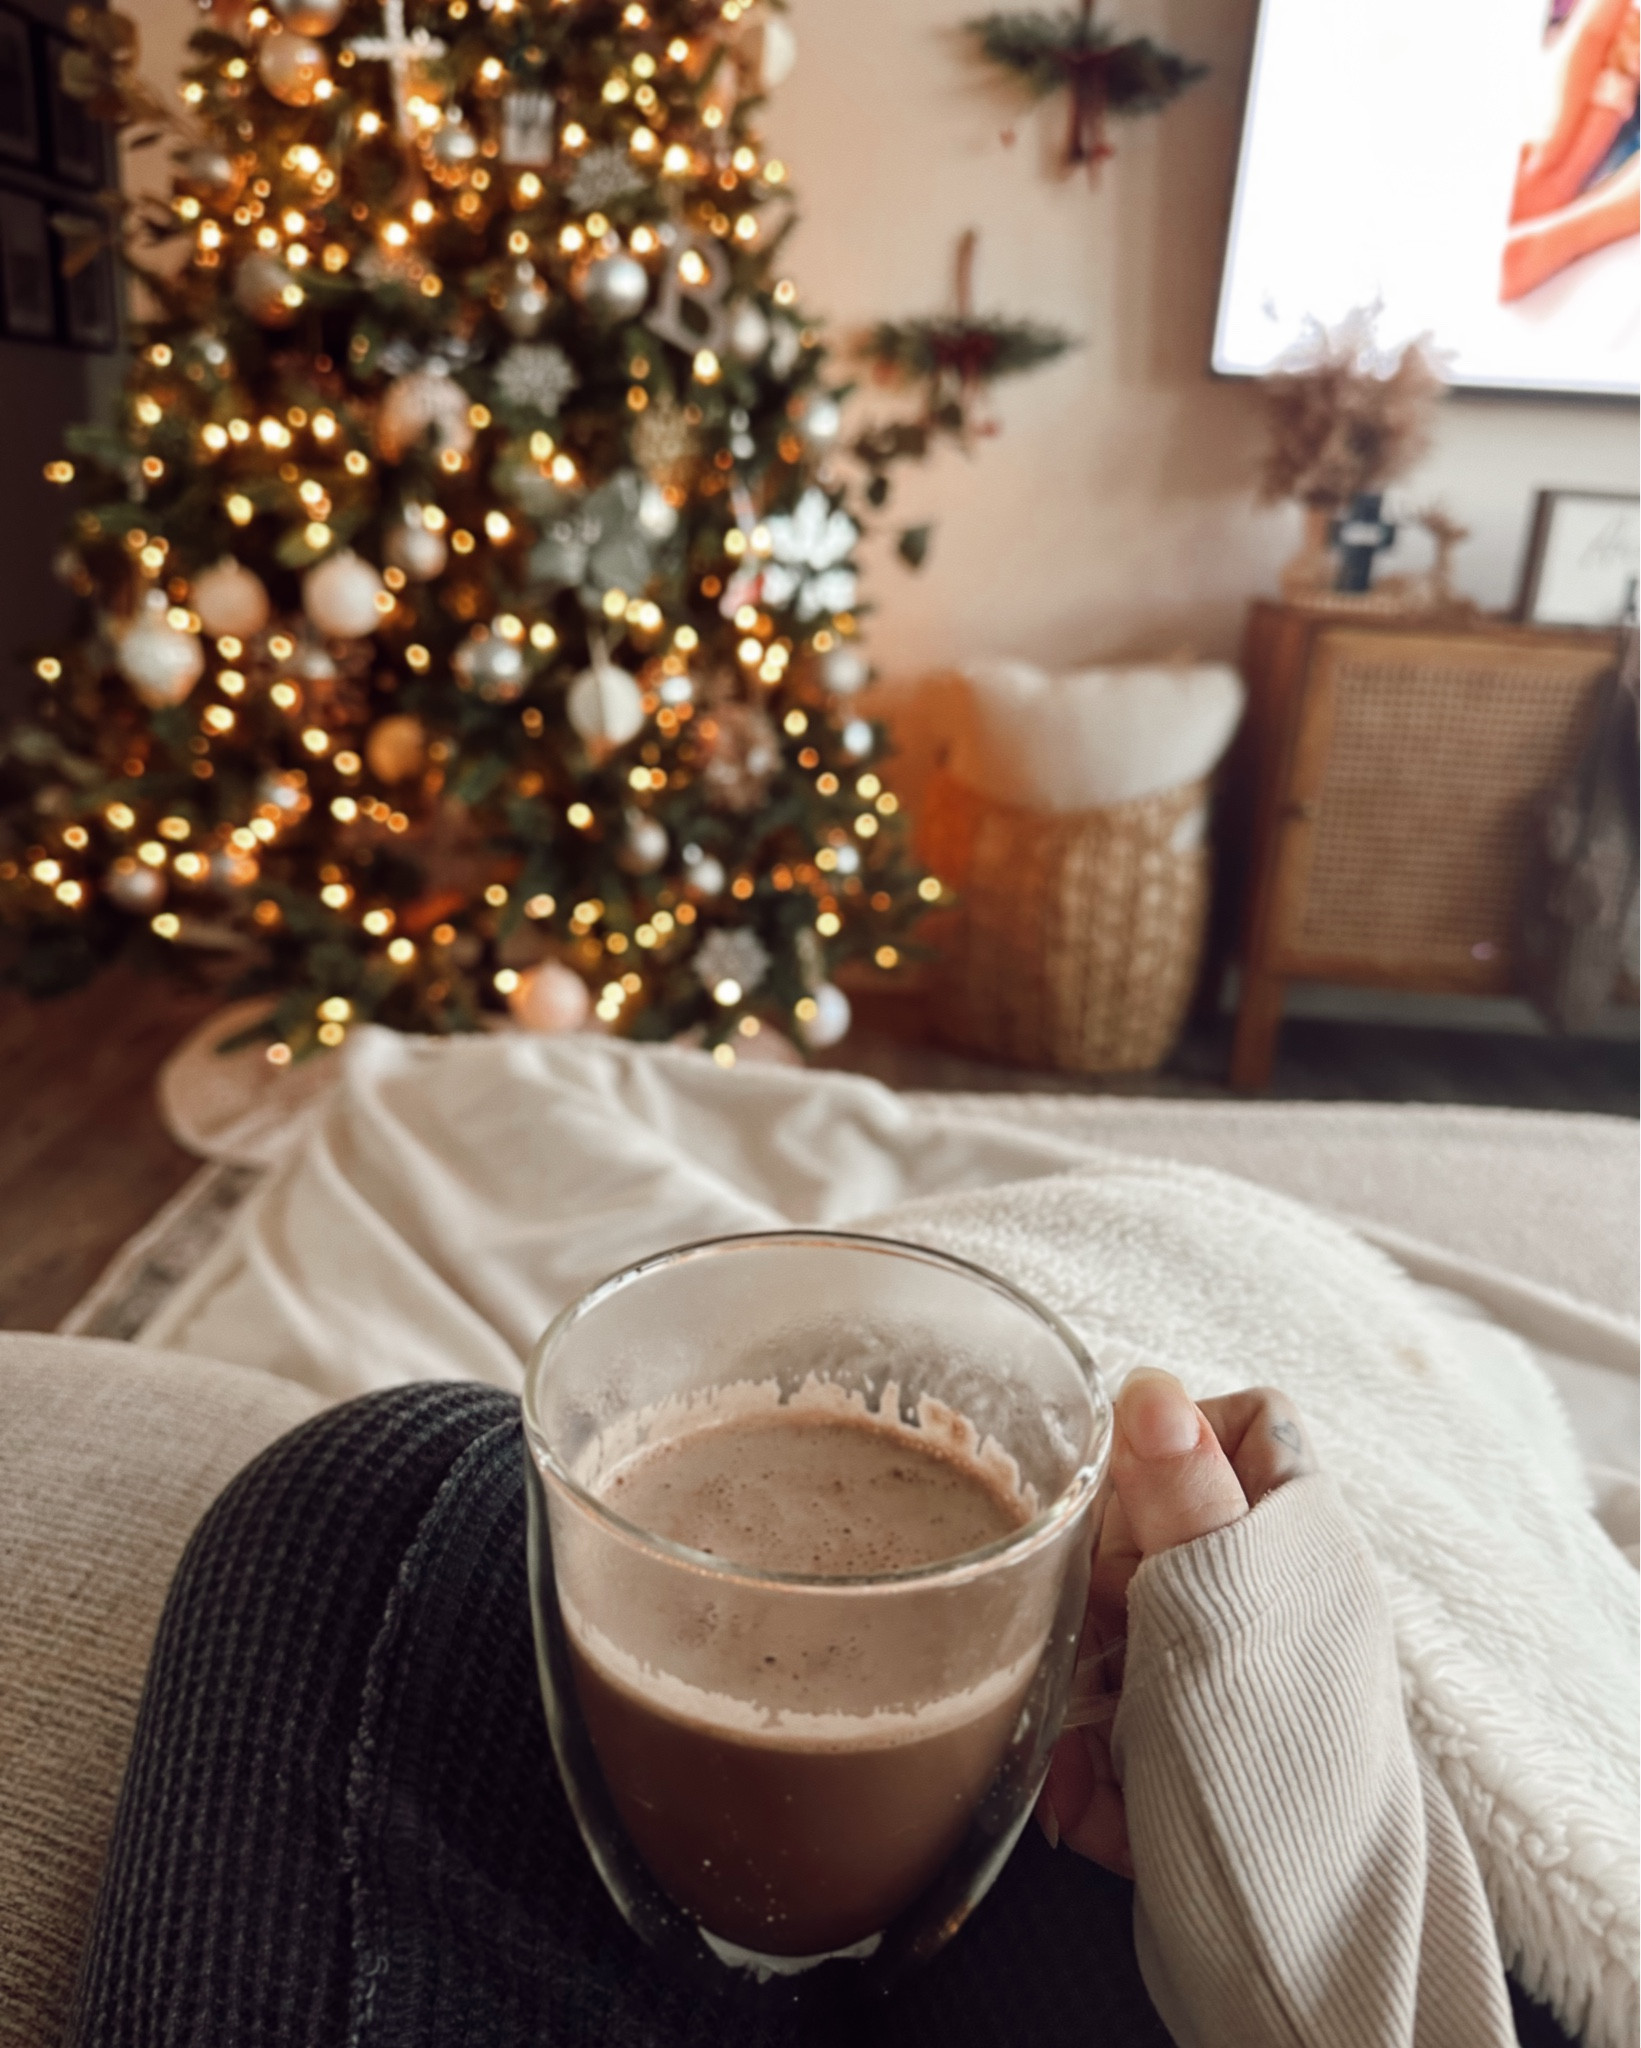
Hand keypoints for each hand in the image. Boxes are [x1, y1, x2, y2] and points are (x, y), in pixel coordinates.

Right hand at [1038, 1370, 1315, 1874]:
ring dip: (1077, 1684)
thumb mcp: (1211, 1602)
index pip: (1239, 1424)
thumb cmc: (1262, 1765)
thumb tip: (1149, 1382)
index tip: (1115, 1490)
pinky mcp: (1190, 1764)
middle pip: (1154, 1532)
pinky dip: (1087, 1764)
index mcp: (1294, 1540)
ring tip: (1078, 1731)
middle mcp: (1269, 1602)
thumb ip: (1181, 1487)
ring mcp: (1228, 1686)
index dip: (1171, 1437)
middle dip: (1097, 1577)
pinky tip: (1084, 1798)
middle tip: (1090, 1621)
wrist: (1287, 1962)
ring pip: (1116, 1635)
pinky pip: (1113, 1730)